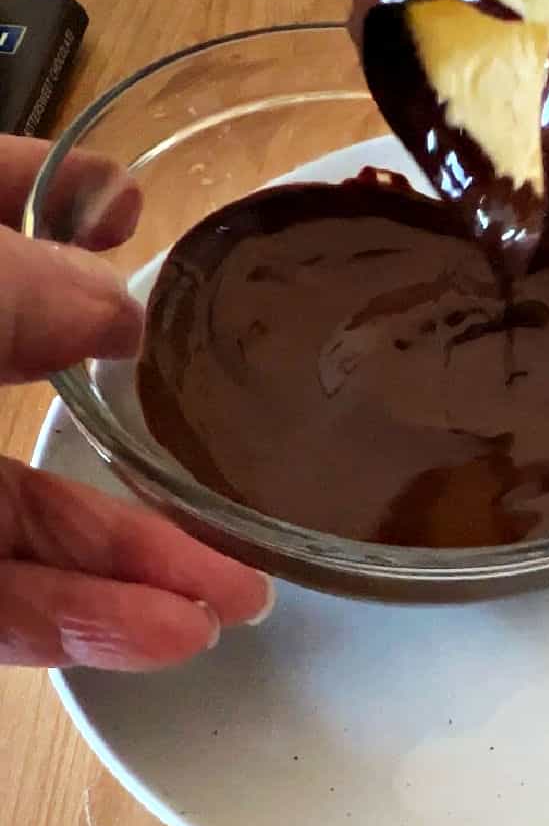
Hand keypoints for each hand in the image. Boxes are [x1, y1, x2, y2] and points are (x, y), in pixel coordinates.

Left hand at [0, 134, 273, 669]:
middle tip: (226, 410)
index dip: (41, 193)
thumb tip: (113, 308)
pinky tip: (178, 632)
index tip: (128, 204)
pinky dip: (86, 623)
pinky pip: (0, 607)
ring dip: (143, 558)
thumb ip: (10, 288)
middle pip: (21, 380)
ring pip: (27, 522)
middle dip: (135, 408)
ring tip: (246, 589)